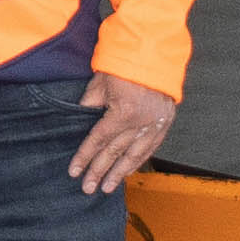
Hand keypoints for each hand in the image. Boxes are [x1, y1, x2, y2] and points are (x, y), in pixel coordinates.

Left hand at [69, 73, 178, 195]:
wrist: (155, 52)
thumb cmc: (124, 63)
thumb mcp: (100, 82)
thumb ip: (89, 105)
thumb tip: (80, 120)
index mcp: (122, 112)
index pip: (98, 140)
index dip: (84, 157)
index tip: (74, 171)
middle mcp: (140, 122)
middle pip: (114, 152)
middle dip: (99, 172)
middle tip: (88, 188)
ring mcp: (155, 124)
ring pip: (134, 155)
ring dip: (119, 173)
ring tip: (107, 188)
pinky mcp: (165, 123)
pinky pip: (150, 148)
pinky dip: (138, 161)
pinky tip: (128, 172)